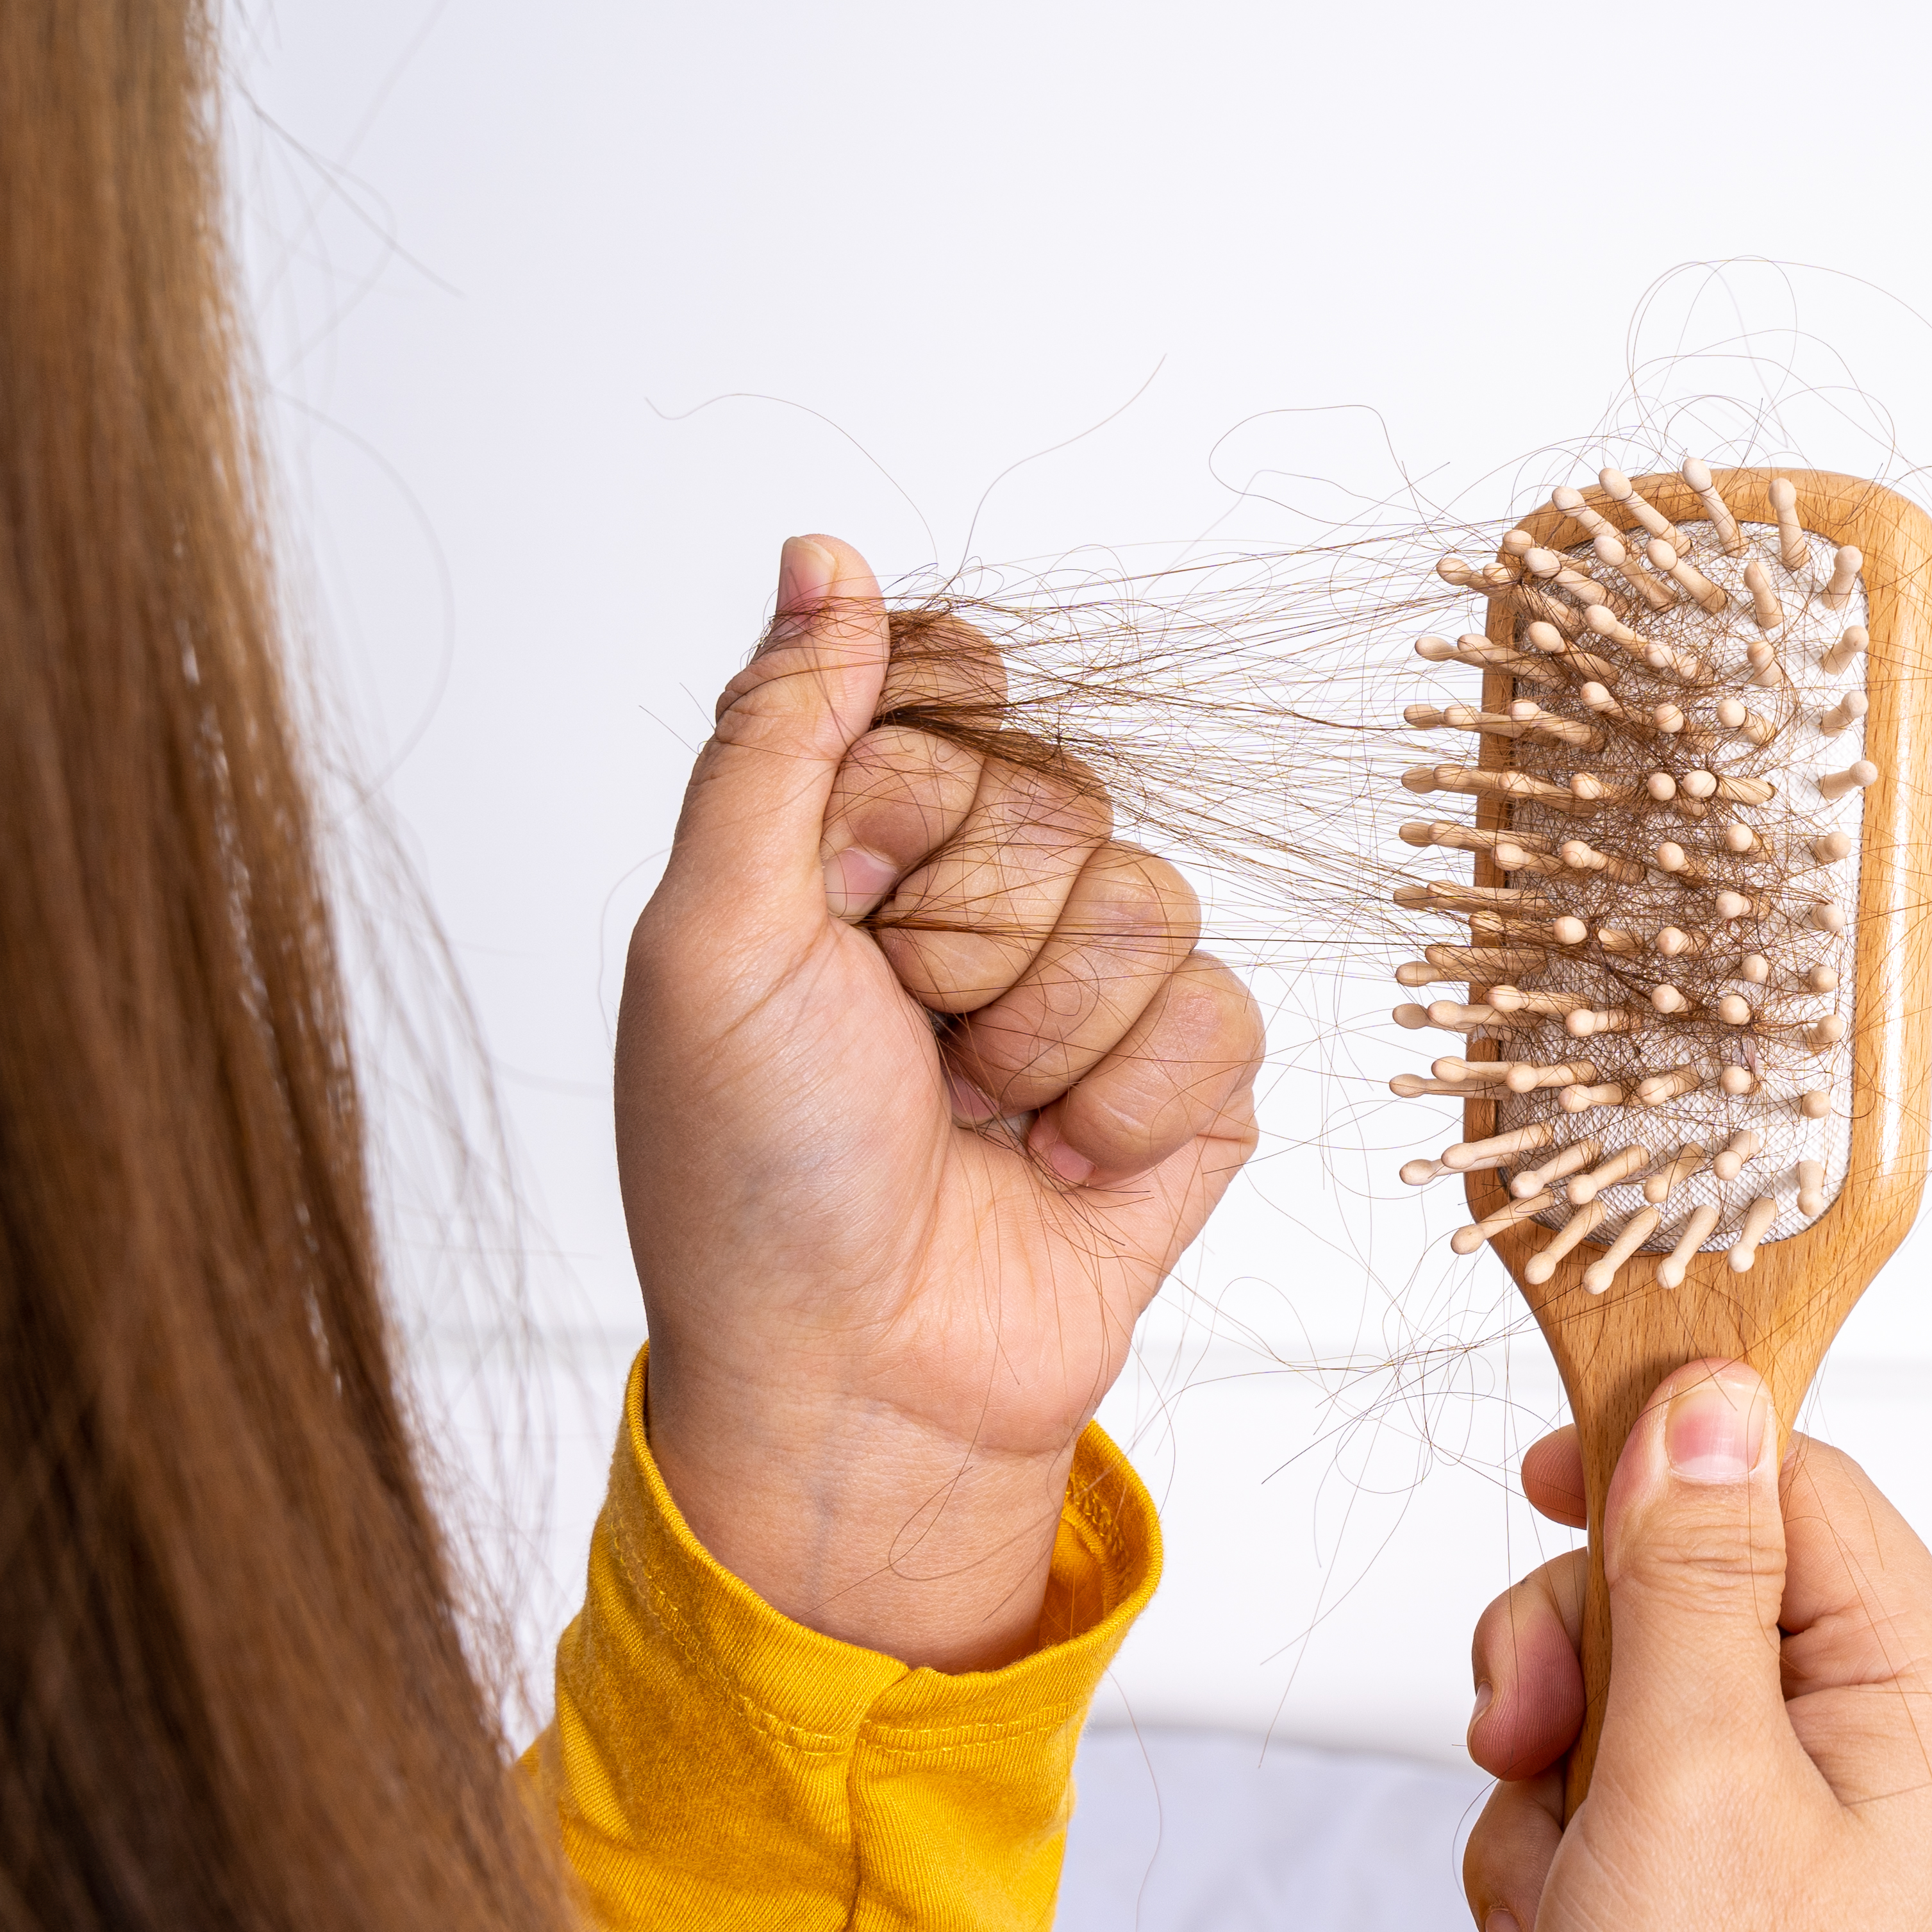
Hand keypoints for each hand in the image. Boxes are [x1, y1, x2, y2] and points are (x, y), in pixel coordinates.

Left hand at [616, 535, 1261, 1669]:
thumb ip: (778, 732)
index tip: (851, 885)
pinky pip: (1220, 1013)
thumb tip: (823, 554)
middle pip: (1056, 795)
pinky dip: (1131, 1105)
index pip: (951, 692)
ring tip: (977, 1119)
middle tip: (901, 1040)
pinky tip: (1059, 1165)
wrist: (861, 1378)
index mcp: (855, 843)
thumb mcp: (711, 934)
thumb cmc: (753, 1179)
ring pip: (1149, 901)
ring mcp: (1090, 993)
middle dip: (972, 933)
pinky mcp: (1185, 1084)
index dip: (918, 784)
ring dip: (1047, 1034)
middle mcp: (980, 902)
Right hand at [1462, 1363, 1931, 1931]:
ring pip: (1625, 1705)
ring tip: (1565, 1914)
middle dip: (1577, 1671)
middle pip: (1691, 1588)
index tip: (1539, 1488)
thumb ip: (1690, 1572)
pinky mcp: (1728, 1912)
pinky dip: (1553, 1876)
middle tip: (1533, 1753)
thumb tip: (1709, 1399)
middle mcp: (1888, 1758)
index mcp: (1931, 1701)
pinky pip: (1607, 1813)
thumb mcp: (1692, 1777)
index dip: (1656, 1473)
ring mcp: (1806, 1840)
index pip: (1792, 1486)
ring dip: (1549, 1798)